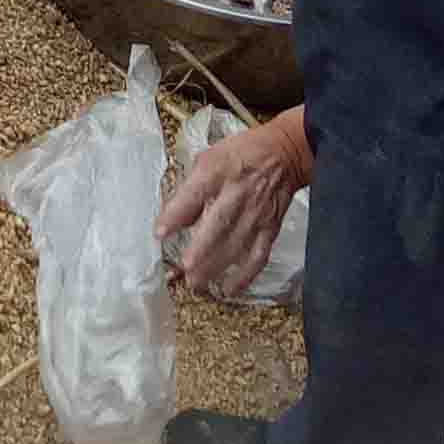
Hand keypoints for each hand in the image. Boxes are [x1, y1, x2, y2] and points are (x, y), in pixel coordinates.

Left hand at [157, 106, 315, 297]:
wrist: (283, 154)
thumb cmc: (240, 155)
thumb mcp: (209, 158)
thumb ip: (191, 189)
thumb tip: (173, 218)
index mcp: (218, 170)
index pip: (195, 193)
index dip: (177, 213)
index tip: (160, 233)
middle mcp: (238, 193)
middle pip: (219, 223)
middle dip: (202, 248)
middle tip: (185, 267)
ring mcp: (256, 213)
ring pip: (236, 244)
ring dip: (216, 266)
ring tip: (197, 283)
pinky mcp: (270, 228)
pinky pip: (258, 255)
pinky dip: (245, 275)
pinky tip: (230, 288)